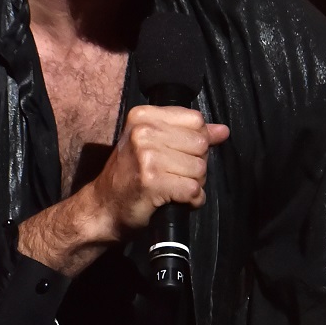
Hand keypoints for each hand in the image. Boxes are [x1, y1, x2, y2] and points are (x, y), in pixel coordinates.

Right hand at [18, 105, 227, 274]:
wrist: (102, 208)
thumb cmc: (129, 176)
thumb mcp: (153, 145)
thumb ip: (188, 134)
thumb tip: (222, 130)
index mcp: (143, 116)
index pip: (195, 120)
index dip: (196, 142)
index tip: (179, 155)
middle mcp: (143, 132)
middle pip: (200, 145)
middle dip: (196, 165)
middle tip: (174, 175)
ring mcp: (146, 156)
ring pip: (199, 169)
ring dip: (193, 184)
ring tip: (173, 188)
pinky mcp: (152, 182)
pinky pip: (192, 190)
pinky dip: (191, 200)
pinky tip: (176, 200)